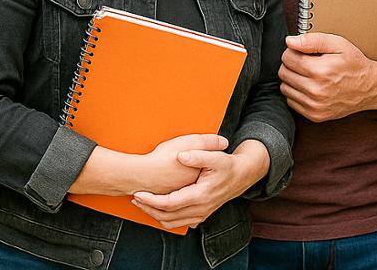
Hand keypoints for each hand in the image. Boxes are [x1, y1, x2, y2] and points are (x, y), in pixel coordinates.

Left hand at [131, 139, 269, 230]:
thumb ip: (198, 155)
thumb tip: (182, 155)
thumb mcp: (217, 156)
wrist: (242, 176)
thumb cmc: (228, 165)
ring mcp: (200, 214)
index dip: (151, 200)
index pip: (170, 203)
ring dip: (154, 215)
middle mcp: (200, 208)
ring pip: (171, 222)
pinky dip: (164, 218)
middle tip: (134, 197)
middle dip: (148, 208)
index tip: (138, 192)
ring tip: (142, 203)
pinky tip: (156, 207)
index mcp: (201, 195)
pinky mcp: (200, 215)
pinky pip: (177, 222)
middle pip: (166, 216)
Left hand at [279, 33, 376, 121]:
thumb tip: (289, 41)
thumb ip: (313, 40)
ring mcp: (315, 106)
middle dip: (291, 64)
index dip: (293, 51)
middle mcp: (316, 91)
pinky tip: (310, 86)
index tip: (303, 51)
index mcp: (320, 71)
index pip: (288, 57)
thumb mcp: (338, 44)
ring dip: (292, 79)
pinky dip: (297, 93)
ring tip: (308, 74)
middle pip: (284, 72)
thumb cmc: (354, 64)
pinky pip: (291, 101)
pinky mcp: (314, 115)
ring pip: (285, 88)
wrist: (370, 88)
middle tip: (306, 62)